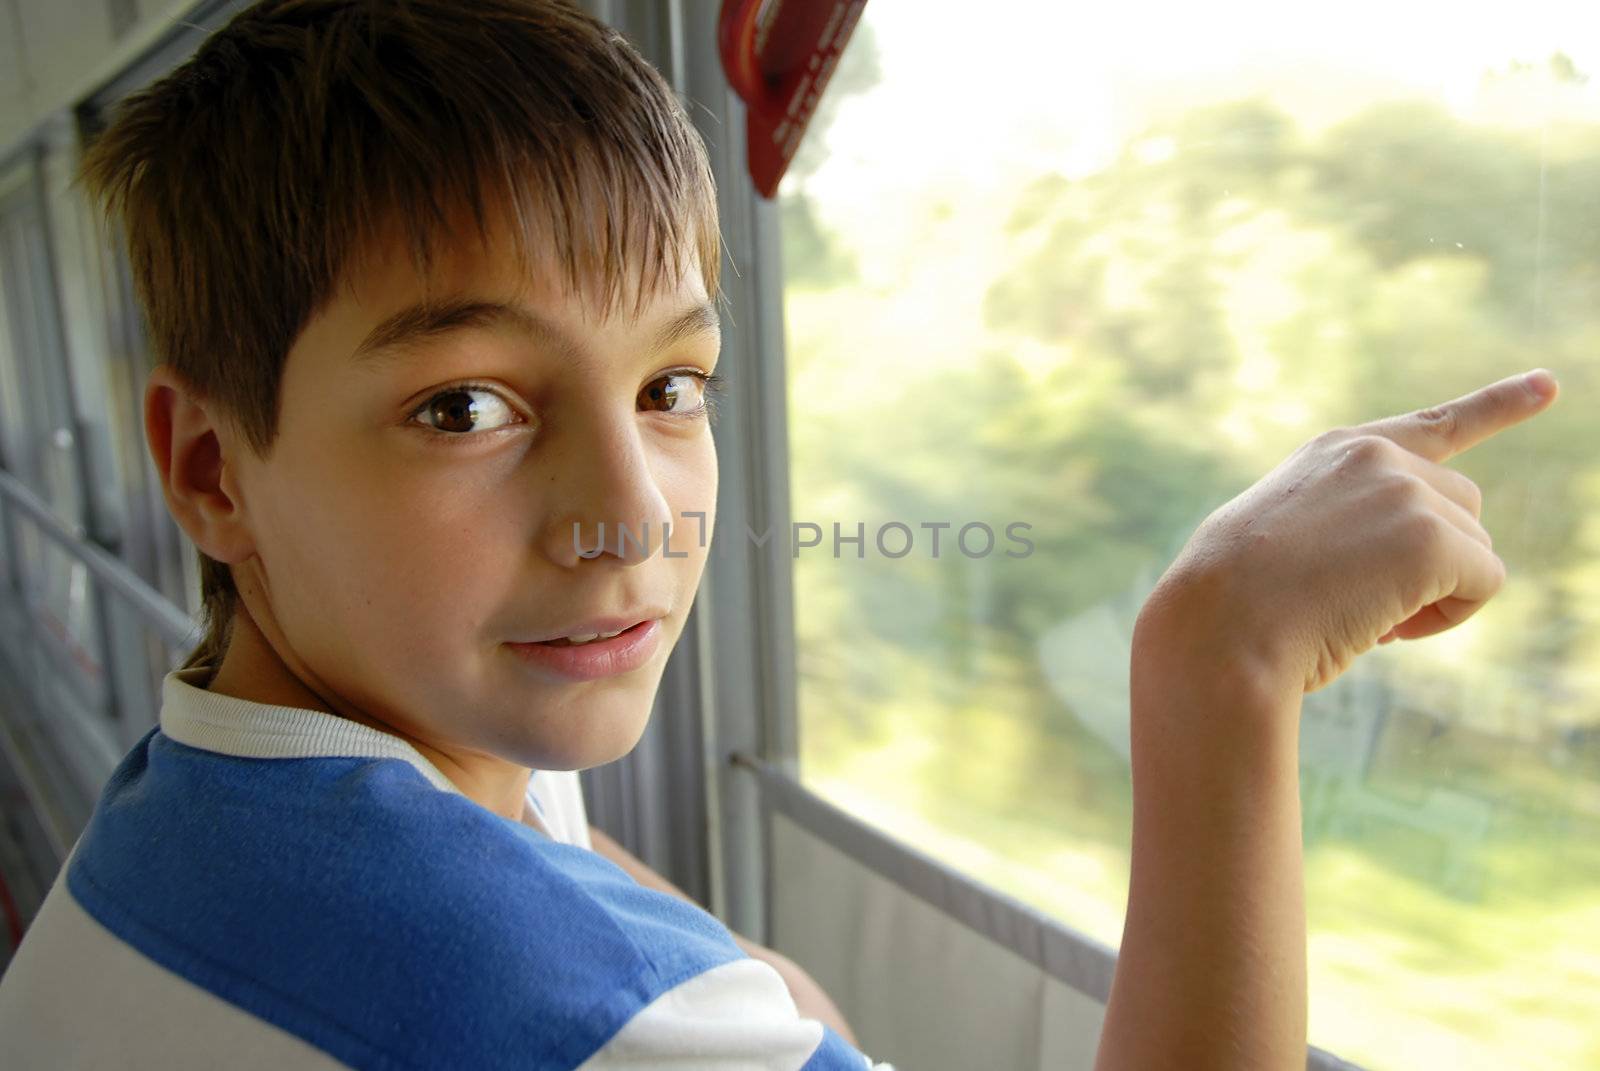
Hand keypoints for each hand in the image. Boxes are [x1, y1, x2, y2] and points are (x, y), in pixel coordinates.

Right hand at [1144, 369, 1559, 695]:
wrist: (1220, 625)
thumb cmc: (1236, 602)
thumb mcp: (1285, 540)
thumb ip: (1353, 526)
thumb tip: (1432, 564)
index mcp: (1336, 451)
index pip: (1436, 426)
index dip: (1498, 406)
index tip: (1549, 386)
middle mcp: (1377, 457)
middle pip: (1461, 509)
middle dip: (1436, 559)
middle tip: (1370, 606)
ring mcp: (1406, 492)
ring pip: (1474, 550)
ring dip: (1436, 593)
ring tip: (1365, 619)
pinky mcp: (1432, 539)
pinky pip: (1482, 584)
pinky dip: (1449, 617)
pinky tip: (1390, 630)